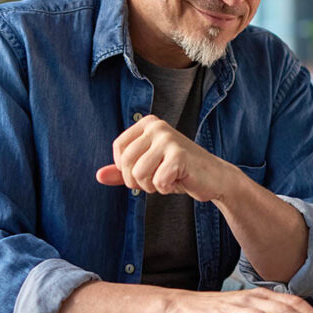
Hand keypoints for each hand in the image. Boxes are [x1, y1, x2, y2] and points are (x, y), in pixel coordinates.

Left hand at [96, 115, 232, 202]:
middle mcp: (157, 126)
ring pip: (139, 174)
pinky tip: (179, 180)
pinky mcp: (179, 155)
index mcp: (148, 123)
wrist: (214, 178)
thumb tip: (98, 175)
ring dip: (152, 186)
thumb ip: (122, 171)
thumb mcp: (147, 169)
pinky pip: (157, 182)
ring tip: (169, 178)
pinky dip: (166, 188)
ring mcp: (169, 139)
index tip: (145, 171)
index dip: (126, 169)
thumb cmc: (179, 172)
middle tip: (157, 179)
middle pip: (127, 163)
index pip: (119, 149)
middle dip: (138, 181)